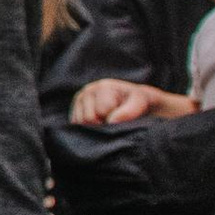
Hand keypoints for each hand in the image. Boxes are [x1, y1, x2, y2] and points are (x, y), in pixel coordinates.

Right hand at [72, 77, 186, 127]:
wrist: (131, 100)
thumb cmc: (136, 102)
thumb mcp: (139, 103)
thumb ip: (128, 112)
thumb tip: (112, 121)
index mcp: (103, 86)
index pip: (101, 112)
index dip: (113, 119)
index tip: (122, 114)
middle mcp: (88, 90)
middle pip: (88, 119)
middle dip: (102, 123)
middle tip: (113, 119)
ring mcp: (80, 98)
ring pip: (79, 123)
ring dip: (94, 126)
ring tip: (106, 120)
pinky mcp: (75, 108)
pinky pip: (75, 124)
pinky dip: (86, 127)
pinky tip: (98, 122)